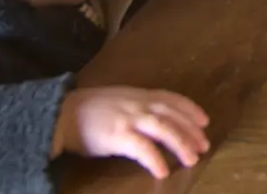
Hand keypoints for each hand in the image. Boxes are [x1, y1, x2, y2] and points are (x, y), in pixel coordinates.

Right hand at [53, 86, 209, 178]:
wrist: (61, 115)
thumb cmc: (87, 109)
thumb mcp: (118, 100)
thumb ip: (136, 105)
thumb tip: (154, 117)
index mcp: (139, 95)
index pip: (172, 99)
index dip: (191, 109)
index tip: (205, 121)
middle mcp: (138, 104)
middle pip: (173, 115)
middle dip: (191, 130)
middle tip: (204, 145)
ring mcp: (129, 118)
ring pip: (164, 129)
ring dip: (180, 143)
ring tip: (191, 159)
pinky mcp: (118, 135)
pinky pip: (142, 148)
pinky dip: (155, 159)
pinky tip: (162, 170)